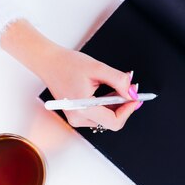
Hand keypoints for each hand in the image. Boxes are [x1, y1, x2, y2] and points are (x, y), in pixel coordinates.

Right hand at [0, 20, 141, 130]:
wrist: (49, 62)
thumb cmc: (67, 64)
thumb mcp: (98, 68)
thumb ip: (118, 80)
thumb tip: (132, 92)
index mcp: (82, 109)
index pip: (114, 121)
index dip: (129, 110)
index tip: (136, 97)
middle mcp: (78, 118)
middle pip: (111, 120)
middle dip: (123, 105)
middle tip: (129, 88)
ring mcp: (76, 118)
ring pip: (106, 117)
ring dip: (115, 103)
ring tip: (117, 85)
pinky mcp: (77, 114)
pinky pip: (98, 113)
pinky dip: (107, 103)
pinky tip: (108, 90)